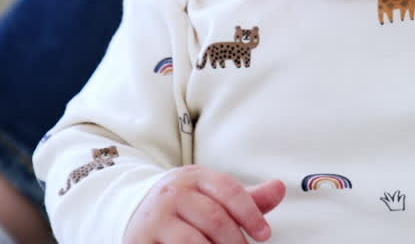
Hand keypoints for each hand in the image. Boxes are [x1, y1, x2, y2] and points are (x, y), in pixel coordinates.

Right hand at [125, 165, 284, 243]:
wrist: (134, 208)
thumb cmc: (185, 205)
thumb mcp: (213, 195)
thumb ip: (247, 198)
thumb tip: (281, 187)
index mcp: (195, 177)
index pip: (229, 191)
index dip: (251, 214)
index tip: (264, 234)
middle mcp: (174, 192)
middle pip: (215, 218)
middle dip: (234, 241)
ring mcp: (156, 216)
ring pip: (193, 241)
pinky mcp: (142, 239)